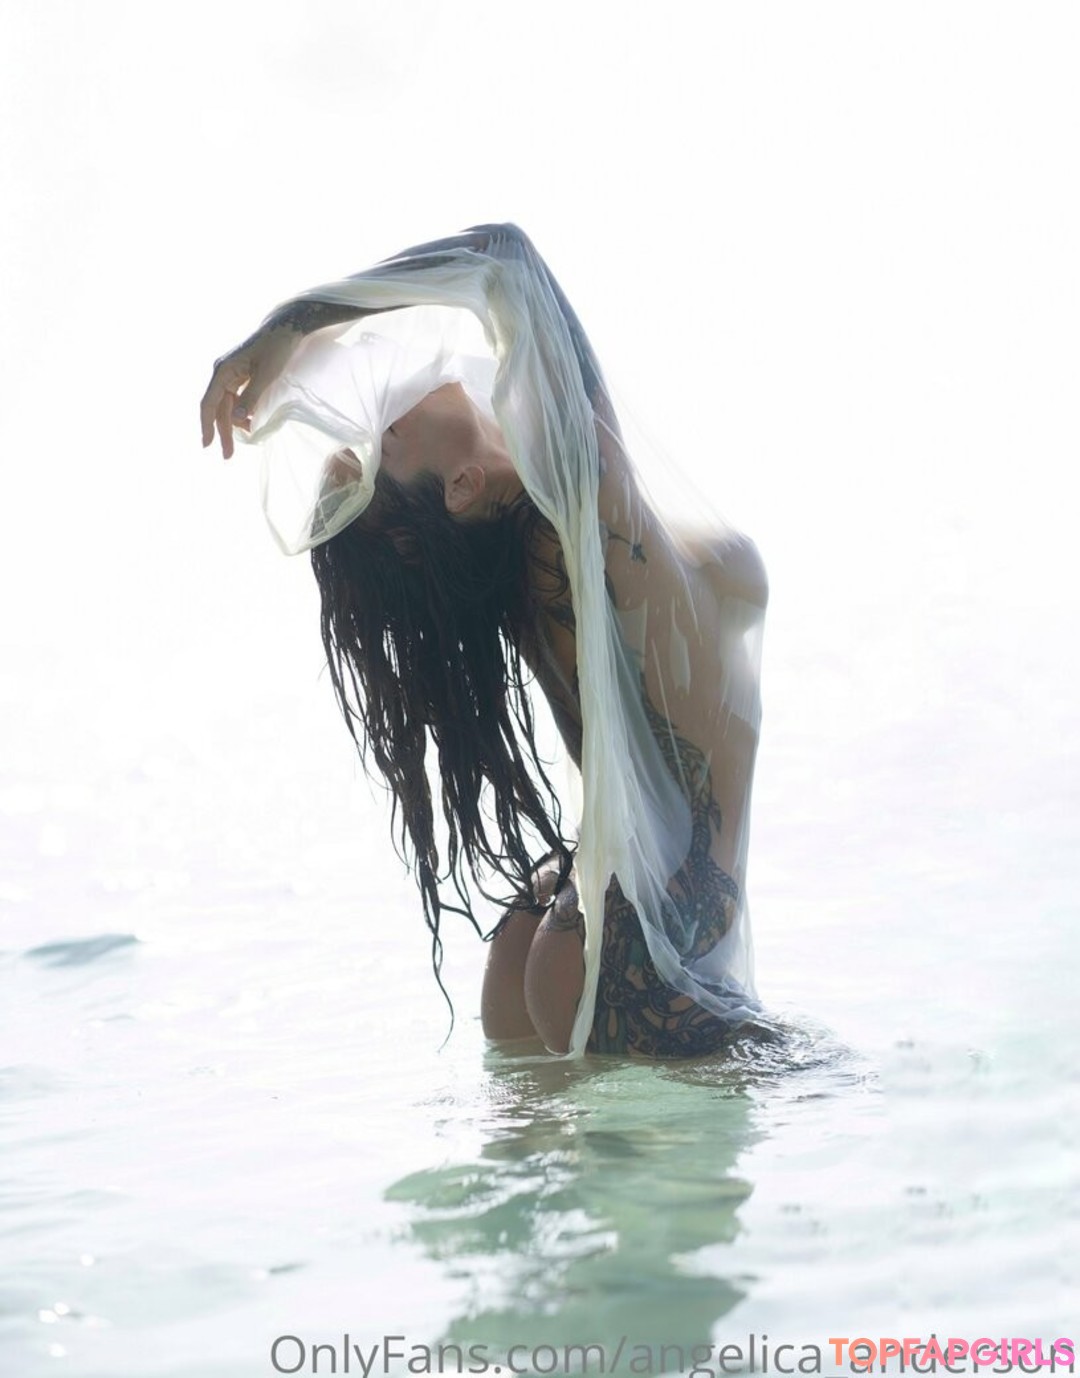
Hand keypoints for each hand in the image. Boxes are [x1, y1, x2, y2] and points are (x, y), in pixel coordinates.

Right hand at [199, 323, 299, 458]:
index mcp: (223, 371)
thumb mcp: (267, 375)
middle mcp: (222, 373)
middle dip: (223, 431)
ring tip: (243, 441)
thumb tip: (238, 419)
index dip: (207, 425)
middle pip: (218, 408)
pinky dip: (240, 413)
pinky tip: (248, 424)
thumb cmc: (277, 348)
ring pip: (227, 405)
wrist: (286, 327)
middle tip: (228, 456)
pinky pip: (235, 399)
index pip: (209, 403)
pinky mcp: (240, 375)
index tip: (207, 445)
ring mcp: (230, 374)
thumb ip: (252, 397)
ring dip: (233, 424)